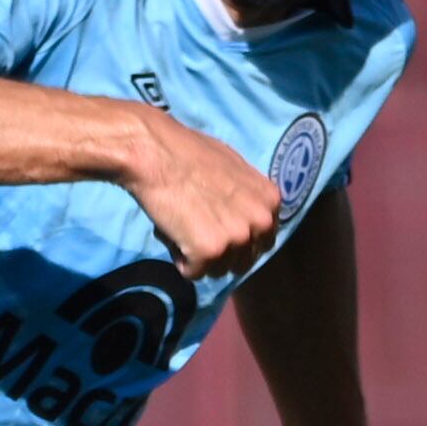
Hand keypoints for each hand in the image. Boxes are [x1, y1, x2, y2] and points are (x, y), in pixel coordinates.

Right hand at [121, 107, 281, 280]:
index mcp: (270, 201)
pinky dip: (180, 260)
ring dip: (199, 258)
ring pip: (219, 270)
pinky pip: (194, 273)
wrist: (156, 153)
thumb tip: (241, 213)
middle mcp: (262, 222)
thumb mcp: (233, 168)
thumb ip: (246, 195)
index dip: (236, 239)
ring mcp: (238, 238)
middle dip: (221, 254)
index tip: (217, 230)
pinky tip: (172, 233)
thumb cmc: (187, 152)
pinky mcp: (210, 252)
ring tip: (182, 228)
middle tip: (196, 232)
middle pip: (244, 261)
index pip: (263, 241)